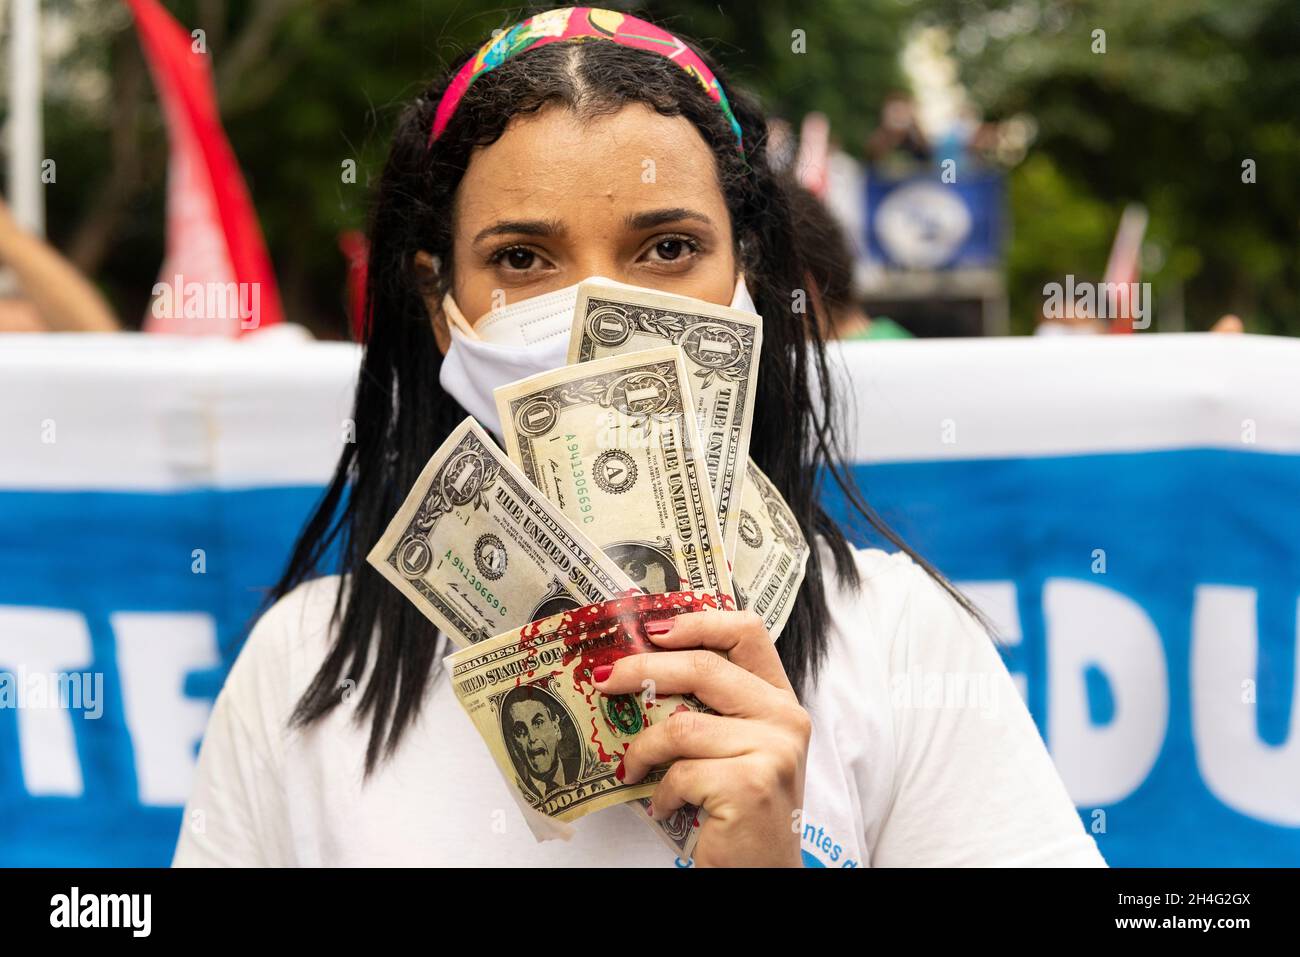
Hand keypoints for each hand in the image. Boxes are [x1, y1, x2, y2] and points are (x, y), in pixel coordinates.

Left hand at [593, 610, 810, 866]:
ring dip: (641, 749)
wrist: (760, 871)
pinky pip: (680, 772)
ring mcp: (774, 750)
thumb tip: (636, 667)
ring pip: (681, 725)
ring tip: (631, 768)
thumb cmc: (738, 808)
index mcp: (780, 698)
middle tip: (602, 682)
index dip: (696, 621)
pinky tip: (664, 805)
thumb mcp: (733, 745)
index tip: (651, 630)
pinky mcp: (751, 784)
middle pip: (703, 667)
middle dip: (640, 670)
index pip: (746, 631)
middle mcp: (786, 717)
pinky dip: (659, 792)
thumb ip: (708, 706)